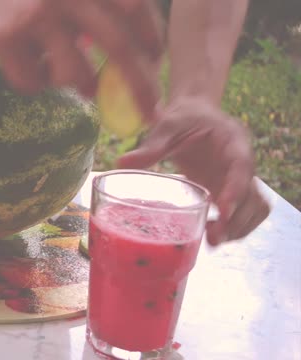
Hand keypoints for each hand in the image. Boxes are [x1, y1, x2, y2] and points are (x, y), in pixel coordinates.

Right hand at [0, 0, 163, 117]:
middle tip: (149, 110)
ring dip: (75, 84)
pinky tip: (15, 62)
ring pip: (75, 73)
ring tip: (54, 72)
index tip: (154, 59)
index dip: (150, 37)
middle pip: (117, 46)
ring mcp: (36, 15)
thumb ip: (86, 8)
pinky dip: (31, 81)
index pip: (134, 7)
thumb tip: (127, 54)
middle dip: (139, 85)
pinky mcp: (6, 38)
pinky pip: (33, 81)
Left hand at [118, 97, 270, 245]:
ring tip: (212, 241)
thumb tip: (121, 163)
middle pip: (253, 195)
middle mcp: (242, 162)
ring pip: (254, 208)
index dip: (235, 191)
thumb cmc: (183, 118)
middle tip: (213, 238)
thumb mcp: (167, 127)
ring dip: (239, 227)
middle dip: (237, 219)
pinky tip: (213, 235)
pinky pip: (244, 212)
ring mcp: (237, 179)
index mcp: (232, 141)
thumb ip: (150, 146)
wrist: (193, 115)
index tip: (222, 211)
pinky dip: (235, 227)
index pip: (242, 168)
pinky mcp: (229, 190)